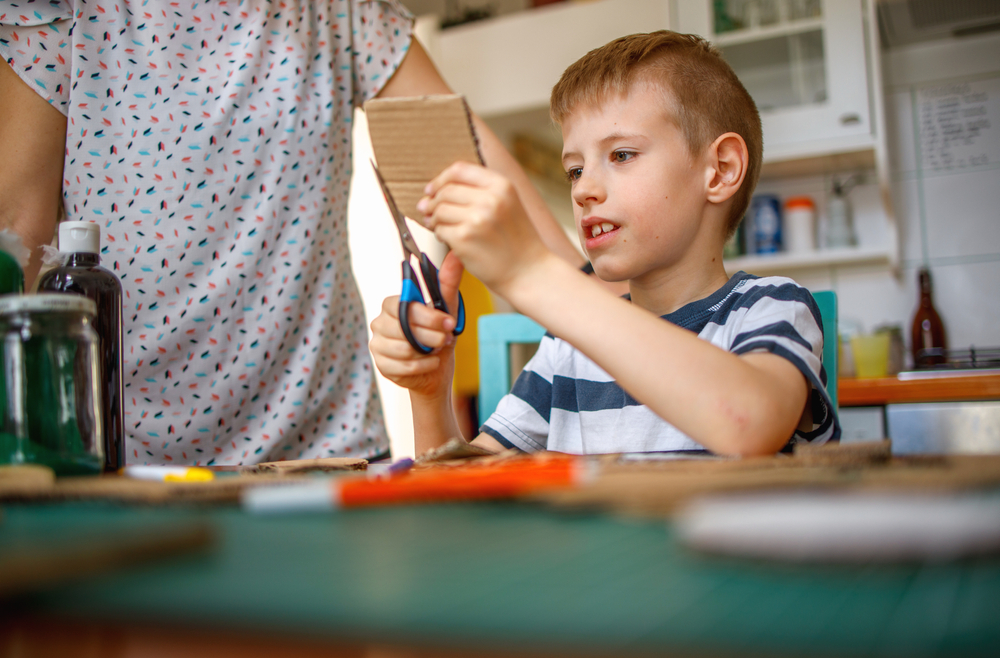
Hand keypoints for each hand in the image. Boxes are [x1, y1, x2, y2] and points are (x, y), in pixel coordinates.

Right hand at [369, 252, 463, 398]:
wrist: (436, 370)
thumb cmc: (438, 336)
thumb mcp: (446, 309)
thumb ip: (448, 283)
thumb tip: (457, 255)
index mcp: (392, 305)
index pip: (403, 307)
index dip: (428, 317)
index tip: (449, 323)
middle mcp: (379, 323)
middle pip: (403, 329)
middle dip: (431, 336)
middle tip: (445, 340)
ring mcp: (377, 345)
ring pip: (404, 349)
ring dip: (428, 352)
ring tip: (436, 350)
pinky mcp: (381, 365)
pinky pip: (404, 366)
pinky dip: (423, 365)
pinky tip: (430, 362)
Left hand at [417, 162, 551, 297]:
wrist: (528, 272)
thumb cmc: (516, 241)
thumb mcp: (508, 204)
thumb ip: (480, 191)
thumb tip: (432, 191)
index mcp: (502, 186)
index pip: (460, 170)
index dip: (440, 178)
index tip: (431, 189)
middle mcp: (490, 199)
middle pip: (446, 191)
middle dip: (432, 201)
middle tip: (427, 211)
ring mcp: (476, 219)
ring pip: (439, 210)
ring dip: (434, 219)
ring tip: (438, 225)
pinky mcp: (464, 239)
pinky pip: (440, 230)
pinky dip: (439, 234)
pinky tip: (447, 239)